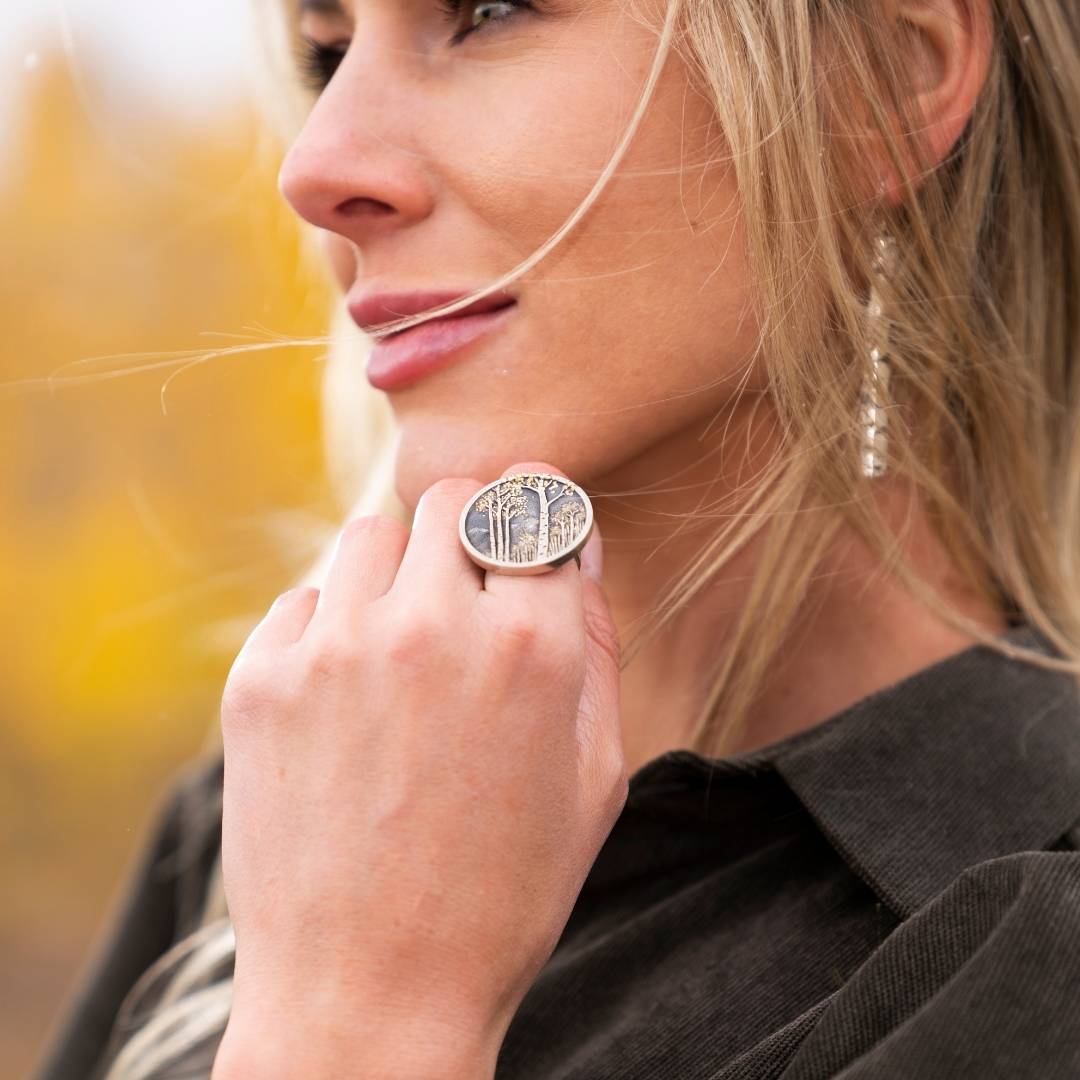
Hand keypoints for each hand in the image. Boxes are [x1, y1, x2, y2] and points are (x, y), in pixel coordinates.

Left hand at [214, 461, 624, 1075]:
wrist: (370, 995)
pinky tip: (348, 698)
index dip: (538, 505)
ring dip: (401, 570)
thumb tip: (572, 554)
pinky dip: (334, 626)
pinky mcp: (260, 680)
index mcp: (530, 647)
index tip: (531, 515)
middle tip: (471, 589)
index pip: (534, 502)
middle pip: (452, 501)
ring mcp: (335, 649)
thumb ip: (594, 645)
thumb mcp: (595, 777)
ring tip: (407, 644)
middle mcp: (429, 627)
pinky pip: (306, 601)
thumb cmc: (503, 893)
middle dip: (472, 531)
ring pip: (373, 535)